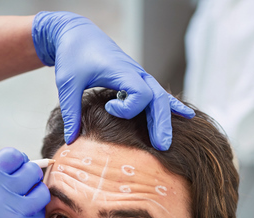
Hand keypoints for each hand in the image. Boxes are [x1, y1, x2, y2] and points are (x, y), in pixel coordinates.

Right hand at [0, 148, 49, 217]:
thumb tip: (20, 160)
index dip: (17, 159)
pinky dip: (33, 213)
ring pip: (42, 193)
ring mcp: (12, 217)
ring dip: (35, 193)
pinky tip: (19, 217)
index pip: (13, 156)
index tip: (17, 166)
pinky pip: (39, 215)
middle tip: (25, 181)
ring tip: (24, 199)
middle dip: (30, 174)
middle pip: (31, 172)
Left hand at [32, 11, 194, 150]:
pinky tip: (186, 116)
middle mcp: (136, 72)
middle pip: (158, 99)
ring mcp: (139, 76)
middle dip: (161, 123)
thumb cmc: (73, 55)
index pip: (141, 93)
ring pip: (161, 98)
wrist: (78, 34)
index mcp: (121, 70)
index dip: (128, 108)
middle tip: (161, 147)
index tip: (108, 108)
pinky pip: (159, 93)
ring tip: (166, 143)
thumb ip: (71, 111)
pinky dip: (171, 105)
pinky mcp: (137, 79)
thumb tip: (70, 142)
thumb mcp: (67, 83)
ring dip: (164, 120)